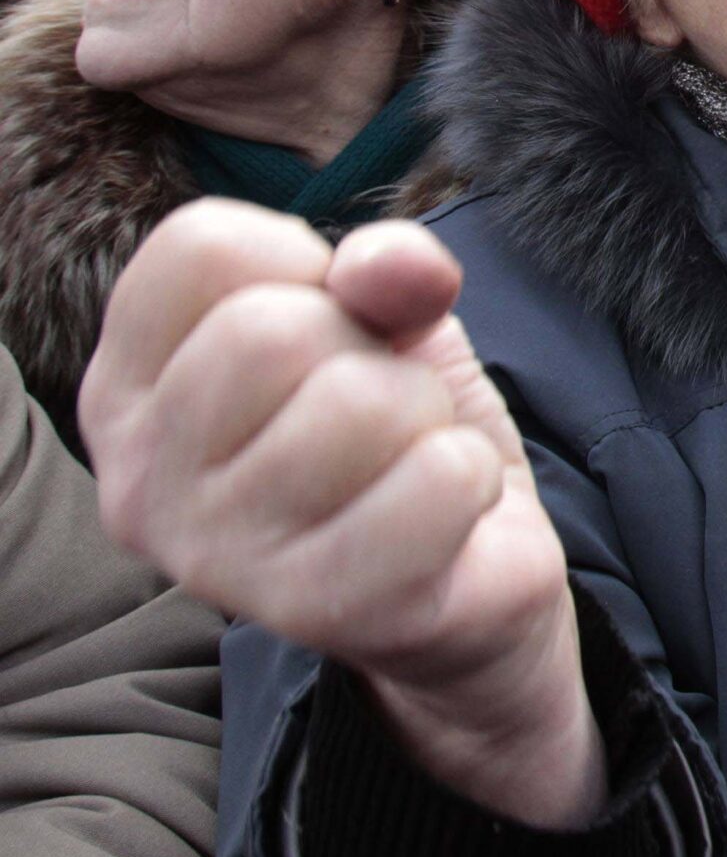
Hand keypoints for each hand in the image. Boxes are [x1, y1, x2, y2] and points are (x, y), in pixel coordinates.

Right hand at [80, 200, 604, 827]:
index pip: (198, 246)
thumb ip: (384, 267)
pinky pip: (438, 479)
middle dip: (369, 351)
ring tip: (406, 464)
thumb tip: (387, 264)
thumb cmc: (395, 434)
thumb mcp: (389, 319)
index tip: (329, 324)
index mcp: (128, 388)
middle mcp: (140, 479)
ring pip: (361, 402)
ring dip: (424, 417)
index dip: (301, 260)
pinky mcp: (315, 610)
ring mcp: (217, 557)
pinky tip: (443, 517)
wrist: (468, 576)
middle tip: (377, 411)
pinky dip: (470, 477)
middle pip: (273, 329)